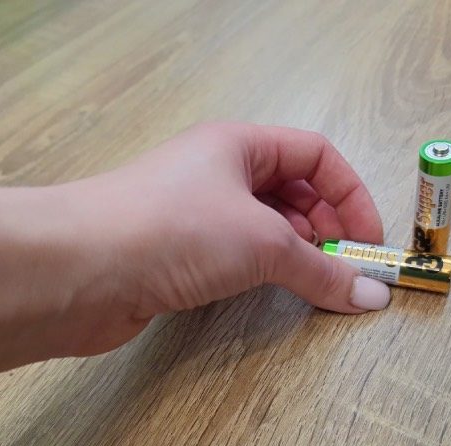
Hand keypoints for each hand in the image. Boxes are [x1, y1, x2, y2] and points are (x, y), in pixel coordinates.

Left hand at [57, 122, 388, 355]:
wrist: (78, 269)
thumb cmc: (173, 229)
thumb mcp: (261, 242)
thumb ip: (321, 270)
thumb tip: (372, 295)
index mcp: (239, 145)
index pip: (314, 155)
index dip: (349, 194)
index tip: (369, 241)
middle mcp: (218, 171)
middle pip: (292, 190)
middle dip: (327, 226)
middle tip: (346, 267)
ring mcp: (198, 211)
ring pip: (266, 224)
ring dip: (299, 251)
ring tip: (318, 281)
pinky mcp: (181, 251)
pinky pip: (239, 253)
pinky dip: (266, 269)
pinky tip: (277, 289)